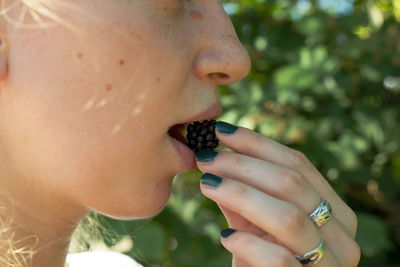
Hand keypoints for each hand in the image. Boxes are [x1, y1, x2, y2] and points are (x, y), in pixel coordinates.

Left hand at [196, 121, 359, 266]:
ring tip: (207, 184)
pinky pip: (278, 258)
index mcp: (334, 210)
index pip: (298, 164)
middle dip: (242, 165)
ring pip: (288, 217)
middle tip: (206, 158)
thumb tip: (216, 156)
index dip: (257, 144)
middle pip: (293, 184)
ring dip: (240, 194)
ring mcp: (330, 264)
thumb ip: (245, 194)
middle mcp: (341, 235)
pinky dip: (248, 242)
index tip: (221, 131)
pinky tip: (225, 234)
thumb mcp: (256, 224)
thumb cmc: (264, 260)